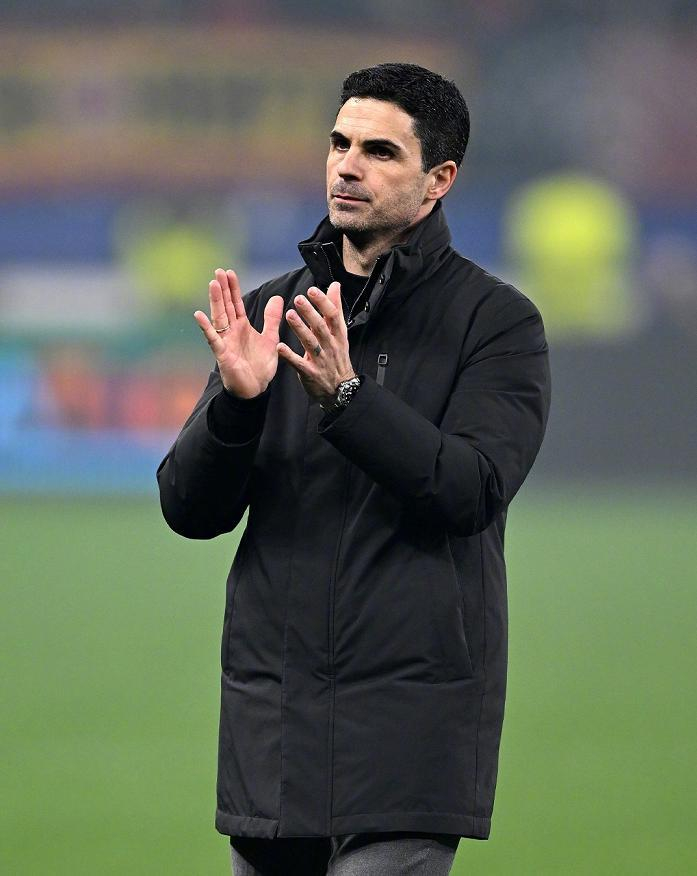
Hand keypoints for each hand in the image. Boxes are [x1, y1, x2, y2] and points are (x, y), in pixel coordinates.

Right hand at [194, 268, 283, 398]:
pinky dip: (206, 328)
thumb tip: (276, 298)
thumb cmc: (259, 366)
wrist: (256, 389)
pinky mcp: (222, 354)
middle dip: (223, 289)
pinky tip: (199, 315)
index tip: (229, 272)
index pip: (236, 303)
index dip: (233, 288)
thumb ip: (272, 319)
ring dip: (215, 301)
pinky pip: (213, 339)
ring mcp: (225, 342)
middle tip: (218, 271)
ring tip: (212, 284)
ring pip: (219, 318)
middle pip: (226, 306)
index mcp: (242, 327)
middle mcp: (231, 332)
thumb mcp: (270, 338)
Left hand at [277, 281, 355, 402]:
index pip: (332, 316)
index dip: (323, 303)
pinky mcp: (310, 373)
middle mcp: (330, 346)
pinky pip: (299, 364)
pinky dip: (290, 356)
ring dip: (300, 329)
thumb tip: (335, 286)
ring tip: (290, 315)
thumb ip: (335, 308)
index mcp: (337, 335)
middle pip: (321, 327)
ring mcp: (321, 360)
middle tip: (298, 299)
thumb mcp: (340, 333)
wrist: (341, 389)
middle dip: (310, 313)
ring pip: (310, 343)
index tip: (312, 291)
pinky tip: (280, 347)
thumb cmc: (337, 357)